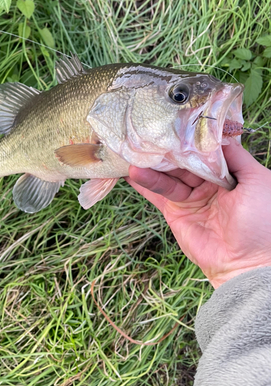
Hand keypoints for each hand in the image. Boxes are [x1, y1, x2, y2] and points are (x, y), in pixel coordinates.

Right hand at [126, 139, 270, 287]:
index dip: (189, 138)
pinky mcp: (175, 212)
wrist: (247, 263)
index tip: (173, 122)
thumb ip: (236, 155)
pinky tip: (128, 171)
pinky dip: (143, 183)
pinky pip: (157, 194)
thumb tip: (216, 135)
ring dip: (150, 165)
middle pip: (182, 160)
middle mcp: (207, 182)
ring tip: (132, 154)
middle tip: (145, 134)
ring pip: (167, 175)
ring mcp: (190, 197)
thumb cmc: (261, 220)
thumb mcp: (258, 180)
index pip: (203, 150)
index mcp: (228, 173)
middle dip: (165, 148)